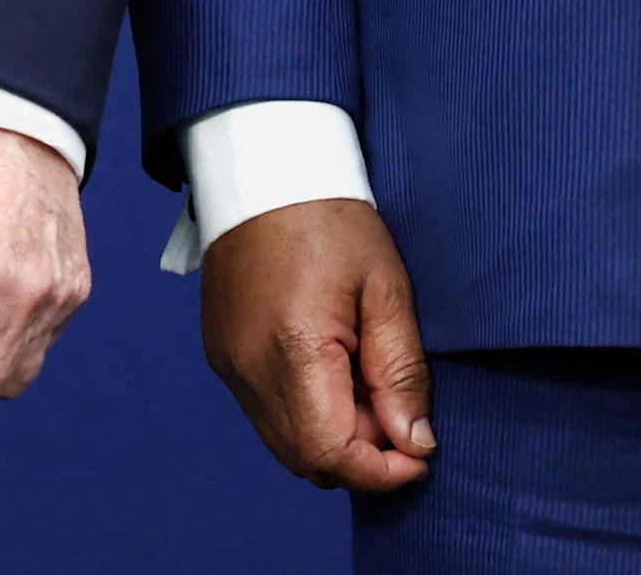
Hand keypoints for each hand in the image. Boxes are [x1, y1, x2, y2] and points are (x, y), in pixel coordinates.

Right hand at [201, 198, 433, 491]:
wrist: (262, 169)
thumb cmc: (330, 220)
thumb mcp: (387, 288)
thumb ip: (401, 371)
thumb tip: (413, 442)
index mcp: (293, 350)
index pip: (333, 454)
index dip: (381, 471)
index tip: (420, 453)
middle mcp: (249, 368)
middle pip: (306, 461)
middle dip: (360, 455)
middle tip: (395, 408)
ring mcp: (228, 364)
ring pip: (284, 444)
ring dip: (331, 437)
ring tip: (363, 382)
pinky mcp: (220, 355)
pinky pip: (264, 413)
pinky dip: (303, 414)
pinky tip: (329, 369)